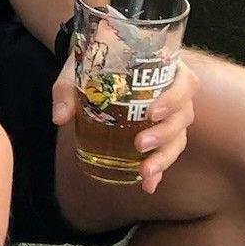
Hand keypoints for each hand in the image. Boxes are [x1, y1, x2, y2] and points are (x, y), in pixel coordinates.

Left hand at [52, 54, 198, 194]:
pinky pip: (166, 151)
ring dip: (164, 157)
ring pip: (179, 137)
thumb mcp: (80, 68)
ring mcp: (170, 113)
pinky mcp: (160, 131)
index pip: (184, 82)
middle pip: (183, 116)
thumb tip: (59, 117)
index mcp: (165, 68)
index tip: (153, 112)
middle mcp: (174, 92)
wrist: (98, 60)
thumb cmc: (95, 61)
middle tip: (140, 144)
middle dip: (164, 134)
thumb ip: (68, 89)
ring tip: (145, 172)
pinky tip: (148, 185)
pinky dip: (159, 169)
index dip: (174, 99)